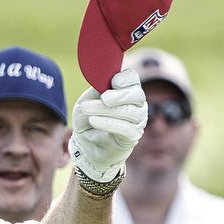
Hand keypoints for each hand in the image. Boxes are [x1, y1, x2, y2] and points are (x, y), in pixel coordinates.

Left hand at [70, 70, 148, 184]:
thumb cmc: (89, 119)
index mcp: (126, 90)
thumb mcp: (85, 103)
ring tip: (88, 110)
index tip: (112, 82)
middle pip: (137, 95)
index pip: (132, 78)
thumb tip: (100, 84)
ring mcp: (137, 121)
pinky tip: (94, 121)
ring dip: (107, 110)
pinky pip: (126, 128)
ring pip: (131, 112)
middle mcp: (136, 104)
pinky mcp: (133, 136)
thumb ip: (93, 94)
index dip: (125, 78)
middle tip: (103, 98)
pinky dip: (108, 123)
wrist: (88, 145)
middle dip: (120, 95)